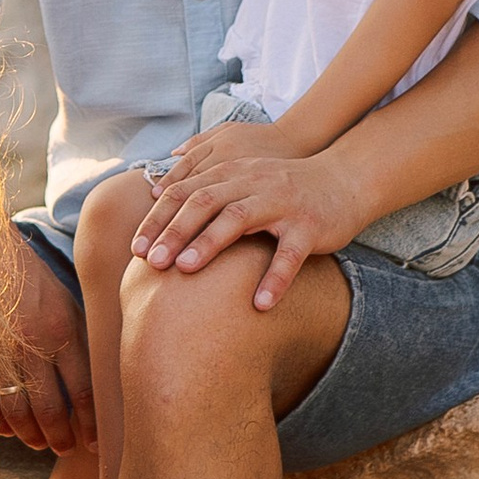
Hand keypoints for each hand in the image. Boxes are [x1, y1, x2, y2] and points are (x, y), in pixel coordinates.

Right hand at [0, 230, 95, 453]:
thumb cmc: (22, 270)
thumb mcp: (61, 296)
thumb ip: (75, 336)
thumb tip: (92, 379)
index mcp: (61, 330)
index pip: (84, 391)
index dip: (90, 423)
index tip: (94, 443)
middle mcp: (31, 346)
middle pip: (50, 409)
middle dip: (59, 436)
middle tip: (62, 448)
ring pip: (16, 411)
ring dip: (28, 434)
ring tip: (36, 442)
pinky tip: (2, 426)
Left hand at [129, 133, 361, 306]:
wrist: (344, 179)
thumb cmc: (285, 187)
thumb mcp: (243, 177)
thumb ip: (205, 184)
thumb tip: (156, 192)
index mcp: (232, 174)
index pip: (186, 192)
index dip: (158, 219)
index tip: (135, 250)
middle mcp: (253, 183)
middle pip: (205, 202)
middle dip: (174, 232)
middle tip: (151, 263)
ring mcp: (282, 203)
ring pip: (239, 219)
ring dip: (209, 244)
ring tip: (185, 271)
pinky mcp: (310, 225)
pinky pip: (289, 254)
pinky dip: (274, 279)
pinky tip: (260, 305)